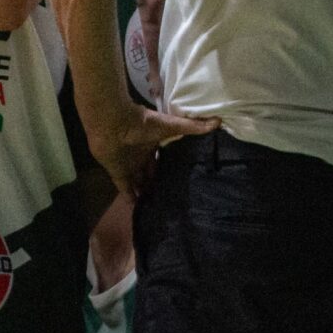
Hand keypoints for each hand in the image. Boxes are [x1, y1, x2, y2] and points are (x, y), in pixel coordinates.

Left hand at [89, 104, 216, 199]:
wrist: (114, 124)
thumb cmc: (142, 123)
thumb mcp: (171, 125)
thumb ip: (191, 126)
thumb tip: (217, 121)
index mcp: (152, 144)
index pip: (161, 159)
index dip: (168, 168)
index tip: (179, 179)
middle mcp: (140, 155)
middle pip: (149, 172)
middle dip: (156, 182)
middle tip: (168, 197)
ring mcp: (128, 165)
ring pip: (138, 182)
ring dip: (144, 192)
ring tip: (156, 207)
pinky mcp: (117, 173)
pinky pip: (125, 189)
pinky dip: (131, 198)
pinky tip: (138, 210)